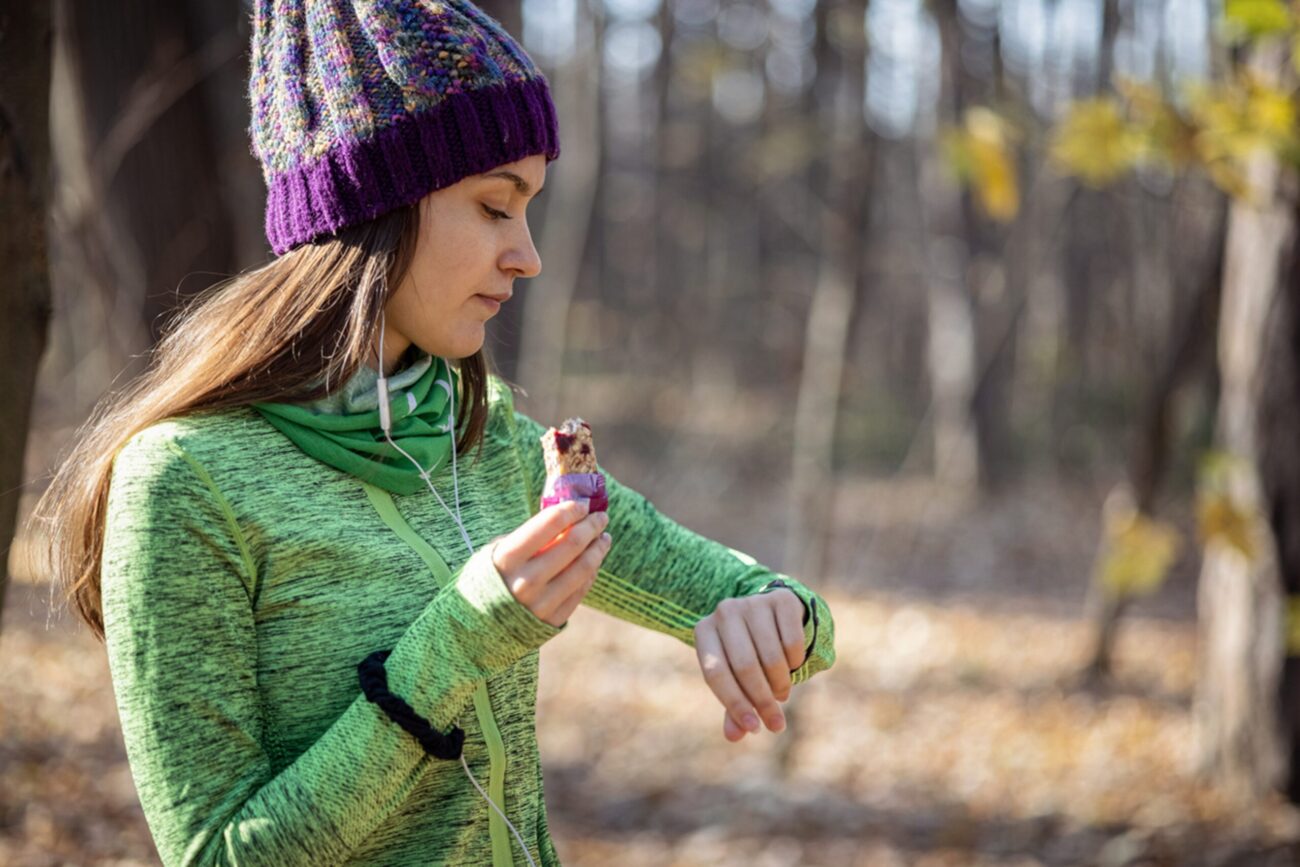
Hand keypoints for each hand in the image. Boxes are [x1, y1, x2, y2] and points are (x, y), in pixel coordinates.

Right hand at [492, 499, 611, 626]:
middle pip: (572, 543)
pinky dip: (591, 572)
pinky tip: (593, 561)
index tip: (583, 504)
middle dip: (591, 526)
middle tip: (601, 517)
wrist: (476, 624)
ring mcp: (541, 604)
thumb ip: (530, 537)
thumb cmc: (491, 576)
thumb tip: (567, 518)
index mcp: (507, 557)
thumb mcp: (499, 551)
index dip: (571, 509)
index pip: (549, 523)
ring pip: (583, 568)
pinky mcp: (552, 621)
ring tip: (603, 538)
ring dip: (598, 549)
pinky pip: (580, 590)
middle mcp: (526, 581)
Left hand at [693, 589, 806, 741]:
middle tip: (776, 724)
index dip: (734, 704)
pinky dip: (795, 662)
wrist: (768, 612)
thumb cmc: (746, 651)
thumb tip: (734, 736)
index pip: (716, 673)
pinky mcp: (780, 600)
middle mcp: (724, 611)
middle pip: (744, 667)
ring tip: (782, 694)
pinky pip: (792, 642)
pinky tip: (793, 665)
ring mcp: (753, 602)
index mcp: (704, 631)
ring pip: (771, 657)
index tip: (753, 729)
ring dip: (780, 684)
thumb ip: (733, 705)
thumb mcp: (734, 675)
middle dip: (763, 701)